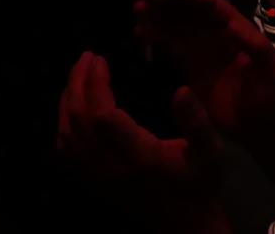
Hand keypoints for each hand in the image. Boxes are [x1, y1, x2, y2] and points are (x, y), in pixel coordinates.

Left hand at [57, 52, 223, 215]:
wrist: (186, 225)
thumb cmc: (199, 183)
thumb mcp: (211, 153)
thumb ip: (197, 122)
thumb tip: (181, 90)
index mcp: (138, 156)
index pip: (102, 115)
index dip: (96, 83)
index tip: (100, 59)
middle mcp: (110, 167)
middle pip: (78, 119)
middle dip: (78, 82)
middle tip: (86, 56)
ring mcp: (98, 177)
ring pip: (67, 134)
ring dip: (67, 100)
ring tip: (78, 75)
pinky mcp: (93, 183)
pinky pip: (66, 152)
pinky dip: (63, 124)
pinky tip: (71, 107)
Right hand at [134, 0, 274, 141]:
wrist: (258, 130)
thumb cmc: (270, 101)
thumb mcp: (272, 75)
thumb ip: (258, 50)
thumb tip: (234, 25)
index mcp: (238, 31)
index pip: (212, 6)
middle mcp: (218, 34)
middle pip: (191, 10)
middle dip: (169, 0)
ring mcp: (203, 48)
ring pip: (177, 24)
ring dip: (158, 14)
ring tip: (137, 10)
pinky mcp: (190, 64)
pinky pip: (170, 43)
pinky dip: (155, 35)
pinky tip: (140, 33)